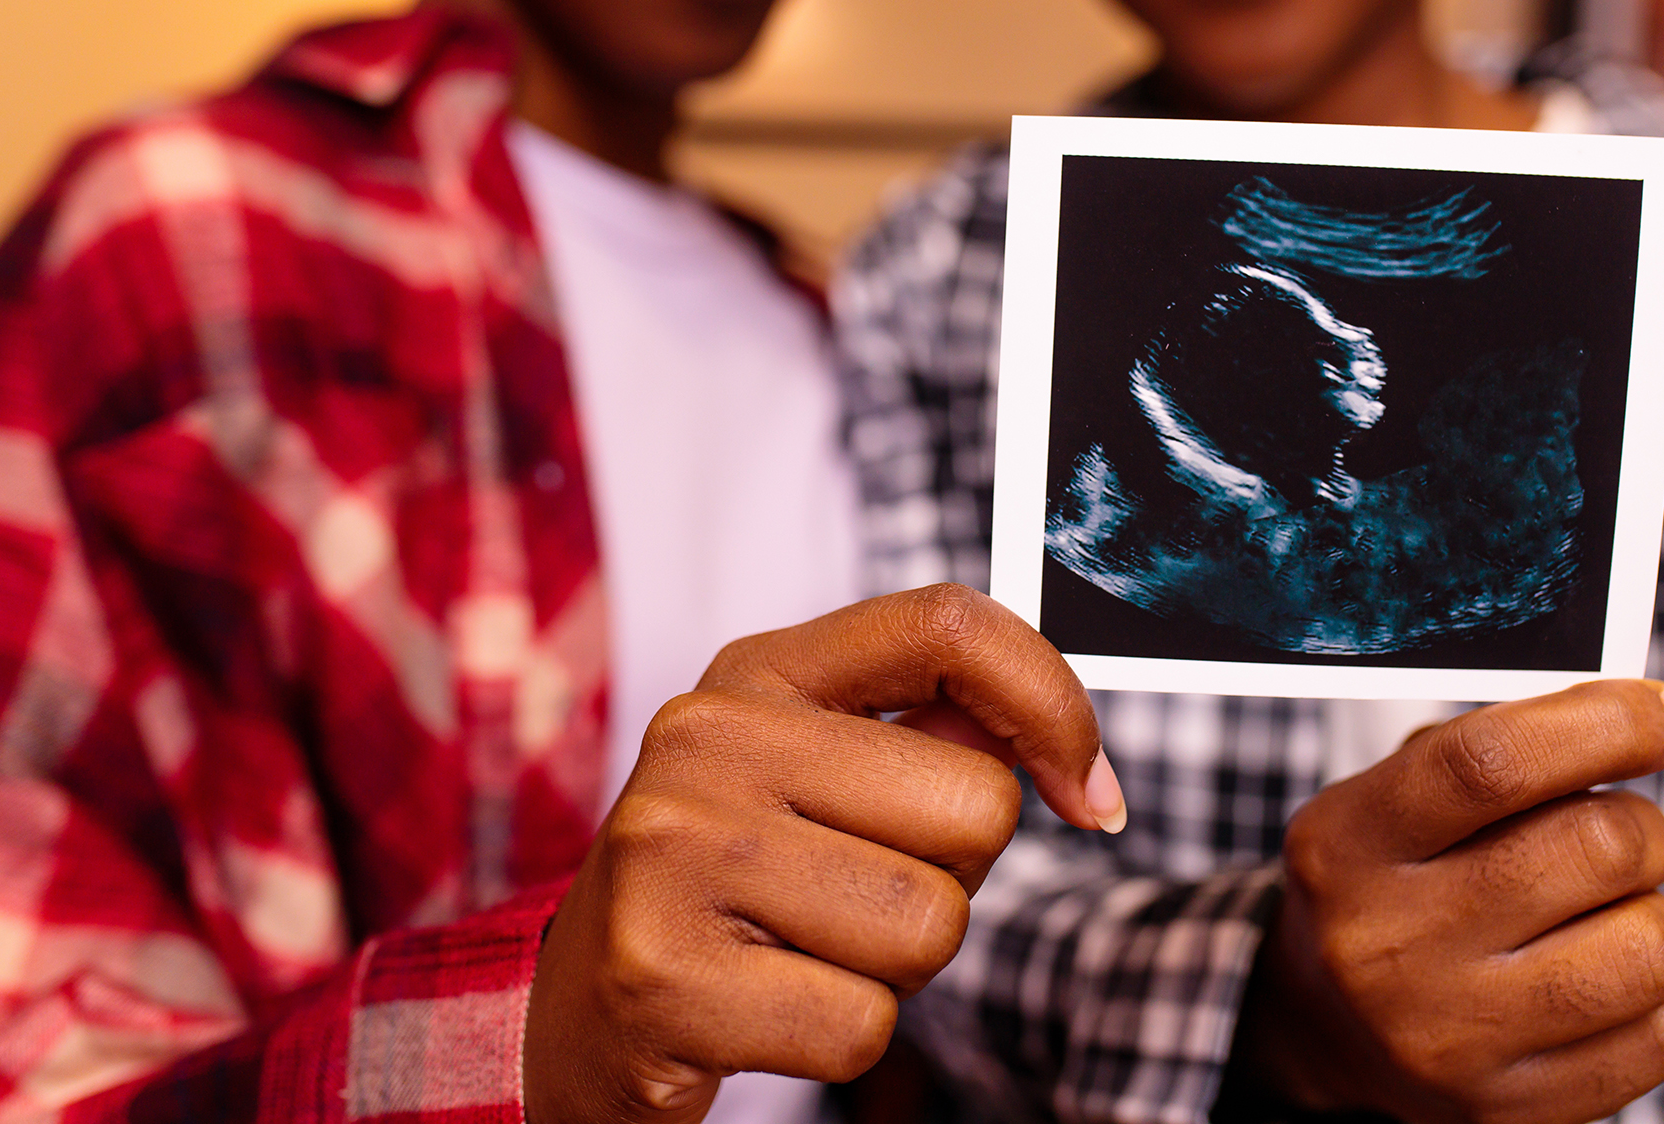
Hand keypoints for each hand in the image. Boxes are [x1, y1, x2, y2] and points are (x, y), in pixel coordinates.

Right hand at [521, 585, 1124, 1123]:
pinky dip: (843, 1037)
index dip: (1052, 703)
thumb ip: (926, 739)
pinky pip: (863, 1025)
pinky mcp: (664, 978)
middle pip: (975, 809)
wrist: (576, 1008)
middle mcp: (706, 740)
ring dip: (899, 970)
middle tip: (858, 894)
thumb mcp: (810, 774)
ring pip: (930, 928)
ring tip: (808, 950)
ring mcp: (675, 854)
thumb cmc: (736, 881)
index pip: (947, 625)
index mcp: (757, 672)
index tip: (1087, 791)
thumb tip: (1066, 756)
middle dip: (953, 878)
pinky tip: (769, 1010)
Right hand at [1228, 680, 1663, 1123]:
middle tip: (1619, 834)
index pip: (1491, 761)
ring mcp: (1448, 1037)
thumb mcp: (1393, 799)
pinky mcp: (1508, 1108)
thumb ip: (1495, 751)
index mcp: (1349, 842)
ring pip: (1645, 948)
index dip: (1604, 724)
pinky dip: (1656, 998)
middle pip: (1592, 847)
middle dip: (1640, 825)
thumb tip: (1654, 719)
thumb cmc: (1389, 881)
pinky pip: (1659, 1039)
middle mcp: (1388, 942)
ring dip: (1652, 915)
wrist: (1323, 1027)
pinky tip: (1599, 982)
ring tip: (1605, 915)